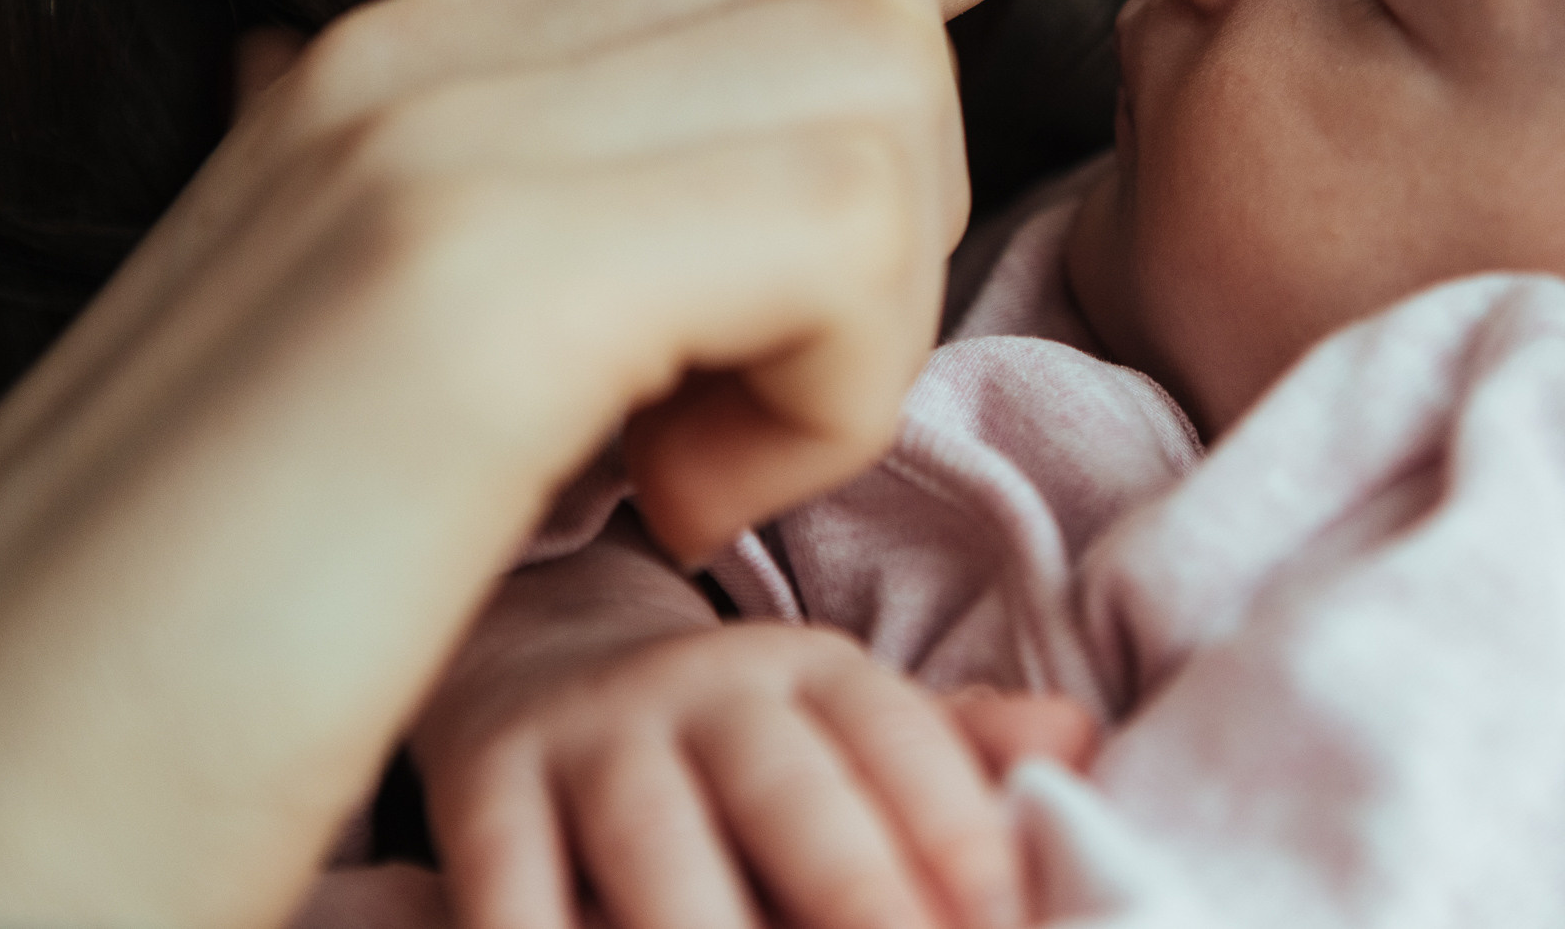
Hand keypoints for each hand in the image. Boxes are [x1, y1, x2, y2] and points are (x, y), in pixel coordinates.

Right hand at [0, 0, 1198, 928]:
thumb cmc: (243, 639)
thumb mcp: (448, 395)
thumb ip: (609, 245)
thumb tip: (769, 194)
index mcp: (419, 73)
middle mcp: (428, 56)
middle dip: (898, 166)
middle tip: (746, 373)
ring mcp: (440, 137)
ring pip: (871, 79)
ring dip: (851, 312)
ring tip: (674, 462)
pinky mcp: (472, 272)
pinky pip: (832, 225)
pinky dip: (821, 390)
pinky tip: (666, 494)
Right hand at [424, 617, 1031, 928]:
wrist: (541, 662)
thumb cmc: (741, 737)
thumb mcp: (847, 723)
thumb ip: (959, 748)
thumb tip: (1081, 744)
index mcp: (814, 671)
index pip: (897, 737)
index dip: (954, 828)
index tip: (1000, 920)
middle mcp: (706, 688)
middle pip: (787, 791)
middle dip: (854, 893)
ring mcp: (591, 739)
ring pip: (652, 850)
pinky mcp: (483, 794)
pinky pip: (508, 887)